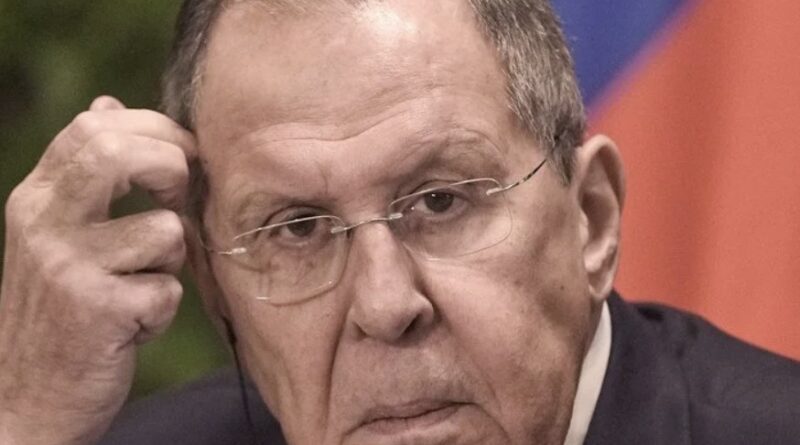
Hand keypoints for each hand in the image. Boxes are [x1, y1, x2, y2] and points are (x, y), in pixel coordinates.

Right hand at [0, 96, 196, 444]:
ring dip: (172, 261)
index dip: (155, 131)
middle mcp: (43, 222)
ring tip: (142, 284)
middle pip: (119, 152)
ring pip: (165, 230)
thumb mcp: (61, 231)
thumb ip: (86, 172)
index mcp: (37, 197)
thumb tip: (108, 104)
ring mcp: (66, 266)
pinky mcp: (95, 310)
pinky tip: (134, 323)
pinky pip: (167, 289)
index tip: (184, 157)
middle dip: (171, 167)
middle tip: (178, 198)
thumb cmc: (62, 307)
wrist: (27, 396)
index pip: (95, 126)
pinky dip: (163, 308)